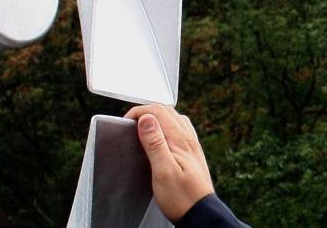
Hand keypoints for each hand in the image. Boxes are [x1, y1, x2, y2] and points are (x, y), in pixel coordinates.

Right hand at [125, 104, 215, 221]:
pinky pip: (180, 129)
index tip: (126, 122)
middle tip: (131, 123)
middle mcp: (188, 138)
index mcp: (180, 139)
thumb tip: (146, 118)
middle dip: (146, 111)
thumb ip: (155, 143)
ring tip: (143, 127)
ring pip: (174, 118)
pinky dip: (167, 125)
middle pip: (166, 111)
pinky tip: (162, 137)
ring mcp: (192, 145)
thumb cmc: (181, 197)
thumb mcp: (163, 171)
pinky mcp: (192, 153)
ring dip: (157, 117)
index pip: (158, 111)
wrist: (200, 214)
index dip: (139, 112)